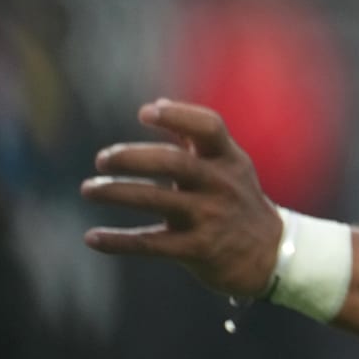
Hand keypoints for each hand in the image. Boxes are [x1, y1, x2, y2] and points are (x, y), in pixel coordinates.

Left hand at [82, 99, 281, 297]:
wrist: (270, 255)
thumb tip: (157, 104)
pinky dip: (118, 241)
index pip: (209, 127)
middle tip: (102, 159)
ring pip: (156, 200)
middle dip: (132, 157)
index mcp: (229, 160)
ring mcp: (210, 218)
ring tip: (88, 190)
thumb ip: (198, 139)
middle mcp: (220, 185)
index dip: (177, 115)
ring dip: (116, 192)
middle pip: (174, 162)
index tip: (144, 113)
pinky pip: (151, 244)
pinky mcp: (198, 250)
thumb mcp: (231, 166)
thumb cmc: (239, 202)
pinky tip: (93, 238)